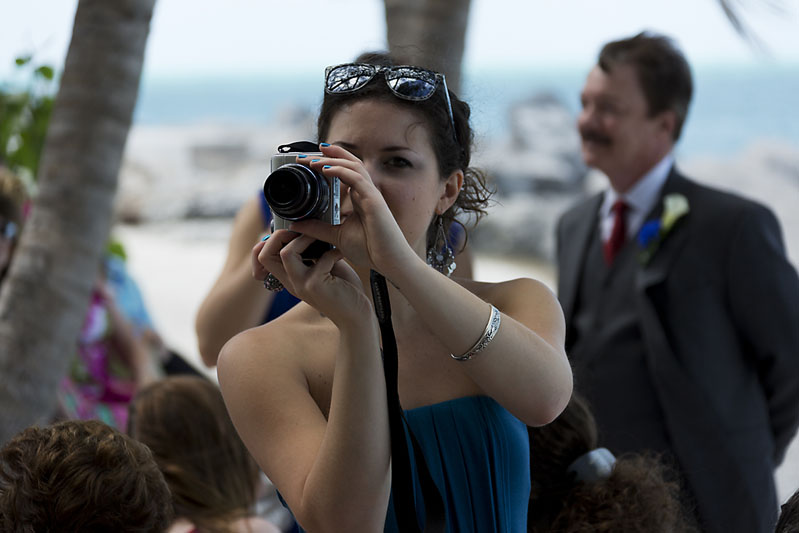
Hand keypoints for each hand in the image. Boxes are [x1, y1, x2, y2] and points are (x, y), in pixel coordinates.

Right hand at [252, 230, 371, 324]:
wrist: (357, 316)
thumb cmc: (345, 290)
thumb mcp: (324, 267)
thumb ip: (313, 252)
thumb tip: (309, 228)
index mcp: (291, 278)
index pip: (262, 258)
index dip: (268, 241)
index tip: (290, 233)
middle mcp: (292, 282)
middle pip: (264, 254)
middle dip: (279, 235)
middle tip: (302, 231)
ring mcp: (302, 285)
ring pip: (286, 253)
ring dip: (304, 239)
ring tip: (322, 240)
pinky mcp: (316, 286)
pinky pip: (320, 259)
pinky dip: (333, 252)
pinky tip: (342, 255)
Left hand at [289, 144, 415, 275]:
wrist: (390, 262)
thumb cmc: (371, 250)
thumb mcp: (336, 236)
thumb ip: (317, 228)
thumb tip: (297, 224)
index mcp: (359, 198)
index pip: (344, 172)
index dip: (328, 162)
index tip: (308, 161)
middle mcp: (366, 192)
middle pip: (349, 163)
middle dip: (328, 155)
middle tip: (303, 156)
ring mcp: (371, 194)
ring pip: (353, 166)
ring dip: (332, 160)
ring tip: (311, 160)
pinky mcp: (374, 200)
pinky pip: (357, 179)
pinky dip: (341, 171)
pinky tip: (325, 169)